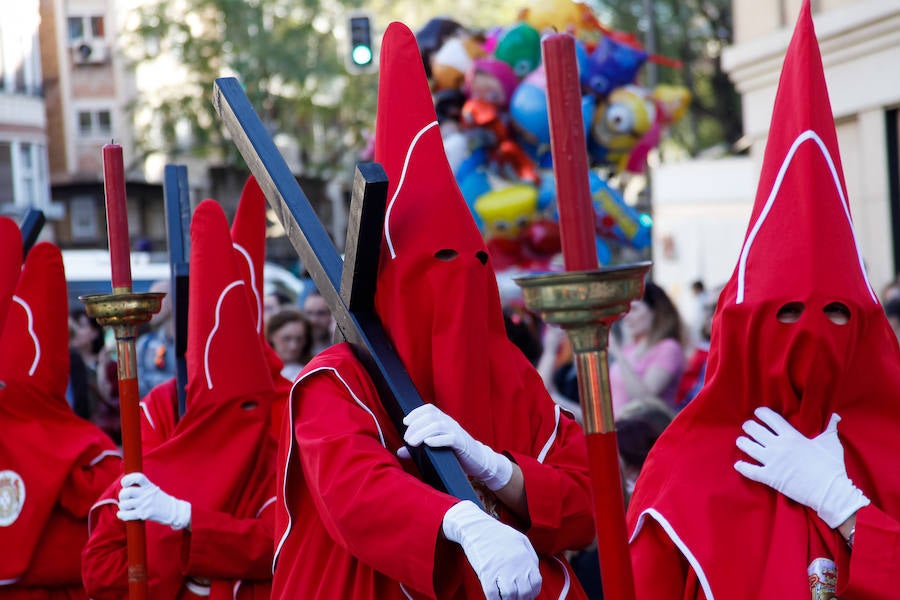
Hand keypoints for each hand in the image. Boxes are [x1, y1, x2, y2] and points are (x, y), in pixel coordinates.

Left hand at [117, 472, 191, 529]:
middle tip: (124, 499)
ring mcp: (145, 504)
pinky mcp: (144, 514)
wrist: (173, 511)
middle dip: (122, 496)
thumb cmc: (160, 500)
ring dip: (122, 507)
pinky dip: (121, 515)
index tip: (125, 483)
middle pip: (126, 492)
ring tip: (125, 508)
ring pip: (124, 504)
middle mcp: (146, 494)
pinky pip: (127, 515)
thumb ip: (141, 487)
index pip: (138, 477)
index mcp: (149, 486)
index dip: (128, 479)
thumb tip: (125, 488)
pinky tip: (123, 514)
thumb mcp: (153, 489)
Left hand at [399, 404, 511, 490]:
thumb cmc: (456, 453)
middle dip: (415, 426)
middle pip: (430, 416)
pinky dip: (437, 440)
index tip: (405, 422)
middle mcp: (449, 423)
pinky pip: (449, 438)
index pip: (429, 409)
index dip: (416, 413)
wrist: (478, 460)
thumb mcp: (436, 447)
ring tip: (412, 443)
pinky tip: (428, 443)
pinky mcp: (462, 443)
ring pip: (437, 425)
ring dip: (422, 433)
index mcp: (444, 420)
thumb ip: (418, 448)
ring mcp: (456, 432)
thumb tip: (400, 452)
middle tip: (407, 439)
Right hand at [442, 501, 540, 599]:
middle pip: (524, 592)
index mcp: (525, 557)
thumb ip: (530, 557)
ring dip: (508, 599)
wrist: (476, 527)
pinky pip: (493, 594)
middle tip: (515, 596)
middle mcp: (515, 564)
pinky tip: (494, 596)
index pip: (536, 583)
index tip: (526, 593)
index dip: (532, 592)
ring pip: (510, 596)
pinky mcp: (486, 572)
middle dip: (520, 597)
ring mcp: (500, 569)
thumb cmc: (497, 533)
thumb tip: (534, 573)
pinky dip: (494, 599)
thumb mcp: (521, 540)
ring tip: (504, 596)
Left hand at [734, 407, 869, 527]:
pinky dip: (742, 467)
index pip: (771, 418)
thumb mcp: (831, 442)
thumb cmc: (832, 466)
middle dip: (749, 426)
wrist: (831, 491)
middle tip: (748, 426)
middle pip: (755, 430)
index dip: (761, 413)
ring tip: (741, 441)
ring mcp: (772, 461)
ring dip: (742, 443)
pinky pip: (750, 471)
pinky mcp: (770, 477)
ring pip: (749, 447)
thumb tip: (836, 417)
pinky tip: (738, 464)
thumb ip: (830, 428)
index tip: (758, 412)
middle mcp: (779, 446)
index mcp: (792, 436)